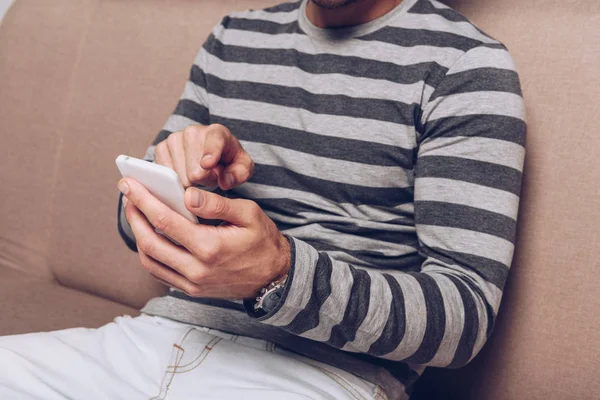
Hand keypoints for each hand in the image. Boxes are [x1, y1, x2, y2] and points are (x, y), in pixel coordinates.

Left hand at [118, 177, 290, 298]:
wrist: (273, 277)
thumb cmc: (263, 241)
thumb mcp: (249, 214)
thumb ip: (217, 204)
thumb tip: (188, 194)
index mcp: (210, 247)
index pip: (165, 221)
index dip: (143, 200)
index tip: (130, 185)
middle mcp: (197, 269)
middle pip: (150, 242)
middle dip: (133, 216)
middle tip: (127, 196)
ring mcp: (192, 283)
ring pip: (150, 260)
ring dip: (137, 236)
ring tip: (136, 214)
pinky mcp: (191, 289)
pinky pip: (160, 272)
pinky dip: (149, 253)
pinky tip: (149, 235)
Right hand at [155, 124, 253, 189]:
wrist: (211, 153)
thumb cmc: (228, 160)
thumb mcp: (243, 167)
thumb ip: (239, 173)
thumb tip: (224, 181)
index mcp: (217, 132)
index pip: (213, 142)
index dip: (210, 153)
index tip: (207, 163)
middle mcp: (193, 131)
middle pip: (194, 171)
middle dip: (203, 180)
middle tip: (210, 174)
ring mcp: (174, 138)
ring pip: (179, 176)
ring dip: (190, 180)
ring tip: (198, 173)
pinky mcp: (161, 148)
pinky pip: (164, 174)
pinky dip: (175, 179)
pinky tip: (185, 172)